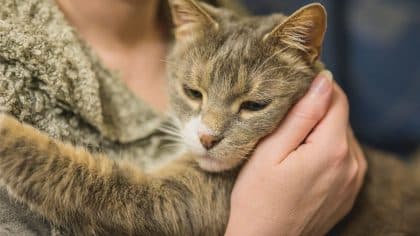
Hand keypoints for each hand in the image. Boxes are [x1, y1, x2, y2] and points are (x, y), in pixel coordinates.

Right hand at [225, 71, 366, 235]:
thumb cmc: (258, 198)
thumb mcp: (271, 151)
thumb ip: (301, 115)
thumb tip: (323, 81)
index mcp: (333, 149)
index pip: (337, 98)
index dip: (317, 86)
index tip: (295, 88)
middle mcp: (352, 164)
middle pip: (340, 117)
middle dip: (316, 111)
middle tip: (285, 122)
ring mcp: (354, 181)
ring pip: (342, 136)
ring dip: (322, 132)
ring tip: (292, 145)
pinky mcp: (349, 192)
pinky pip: (345, 158)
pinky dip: (327, 151)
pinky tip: (303, 162)